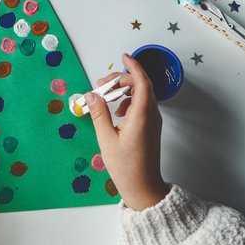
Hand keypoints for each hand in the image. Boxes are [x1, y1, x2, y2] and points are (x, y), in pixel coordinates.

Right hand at [86, 53, 169, 210]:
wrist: (143, 187)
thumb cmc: (125, 166)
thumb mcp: (106, 139)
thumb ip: (99, 114)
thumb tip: (91, 94)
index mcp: (141, 116)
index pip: (142, 83)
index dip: (134, 67)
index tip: (123, 57)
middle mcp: (151, 115)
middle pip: (141, 86)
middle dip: (121, 80)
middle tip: (101, 84)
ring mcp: (153, 122)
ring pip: (142, 95)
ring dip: (124, 90)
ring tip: (105, 97)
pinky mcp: (150, 127)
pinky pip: (142, 106)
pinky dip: (128, 101)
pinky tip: (115, 112)